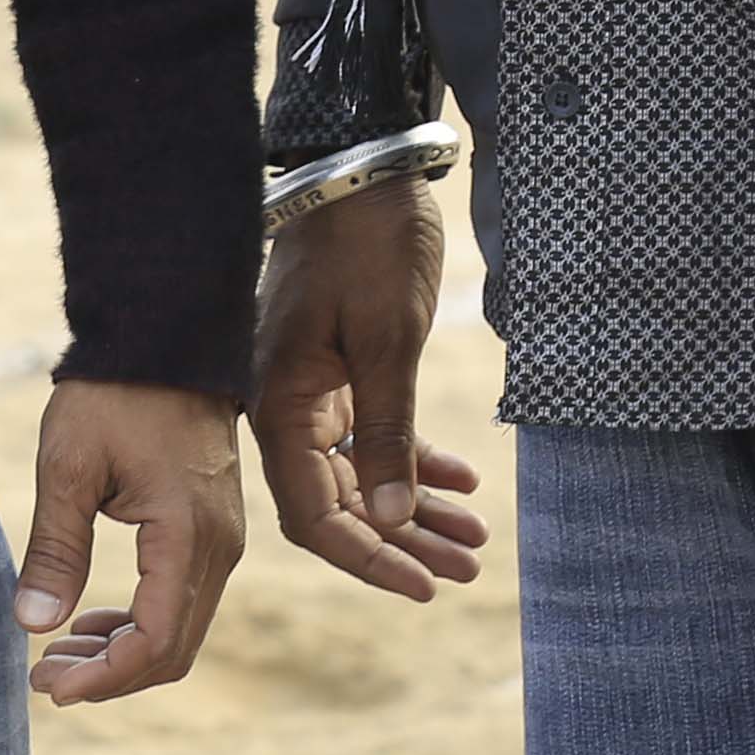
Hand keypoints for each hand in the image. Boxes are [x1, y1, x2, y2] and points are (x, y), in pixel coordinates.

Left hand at [17, 376, 245, 703]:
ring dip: (123, 653)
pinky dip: (141, 623)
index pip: (156, 640)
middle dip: (110, 676)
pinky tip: (91, 620)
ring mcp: (222, 540)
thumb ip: (55, 548)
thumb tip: (33, 626)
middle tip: (44, 681)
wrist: (163, 336)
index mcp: (186, 535)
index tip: (50, 687)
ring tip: (58, 656)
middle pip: (174, 649)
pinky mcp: (212, 529)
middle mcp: (218, 548)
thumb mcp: (67, 465)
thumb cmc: (111, 394)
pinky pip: (183, 599)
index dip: (104, 677)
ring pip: (181, 629)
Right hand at [248, 185, 489, 600]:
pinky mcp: (333, 368)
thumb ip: (389, 434)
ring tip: (474, 538)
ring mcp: (307, 388)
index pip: (316, 514)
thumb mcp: (389, 343)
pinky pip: (369, 433)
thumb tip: (392, 521)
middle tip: (467, 569)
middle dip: (402, 541)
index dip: (369, 558)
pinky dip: (412, 459)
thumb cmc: (369, 248)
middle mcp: (283, 404)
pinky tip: (460, 480)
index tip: (425, 586)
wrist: (362, 168)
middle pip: (338, 502)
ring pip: (358, 473)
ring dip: (414, 507)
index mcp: (280, 404)